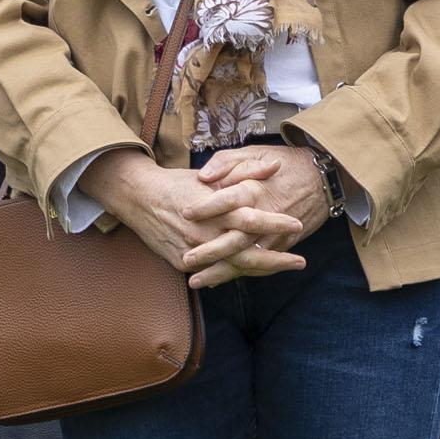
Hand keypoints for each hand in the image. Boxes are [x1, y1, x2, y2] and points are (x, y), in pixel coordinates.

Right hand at [81, 148, 308, 281]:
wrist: (139, 198)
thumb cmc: (178, 184)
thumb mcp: (211, 174)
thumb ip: (245, 172)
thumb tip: (275, 166)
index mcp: (214, 209)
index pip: (250, 219)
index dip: (275, 223)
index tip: (296, 224)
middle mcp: (206, 233)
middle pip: (246, 253)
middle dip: (276, 259)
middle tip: (300, 261)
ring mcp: (193, 251)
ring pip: (233, 268)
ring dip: (261, 269)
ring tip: (284, 267)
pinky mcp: (183, 263)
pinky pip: (213, 272)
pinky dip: (234, 272)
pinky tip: (253, 272)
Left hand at [193, 144, 336, 285]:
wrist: (322, 179)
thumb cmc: (284, 162)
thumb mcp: (253, 152)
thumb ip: (226, 163)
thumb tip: (202, 177)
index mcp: (254, 190)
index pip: (226, 200)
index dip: (205, 206)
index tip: (184, 212)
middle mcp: (264, 215)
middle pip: (235, 238)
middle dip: (210, 251)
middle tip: (187, 259)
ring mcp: (275, 234)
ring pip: (246, 258)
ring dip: (221, 272)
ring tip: (196, 281)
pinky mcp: (282, 245)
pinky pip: (259, 264)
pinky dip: (239, 274)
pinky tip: (218, 281)